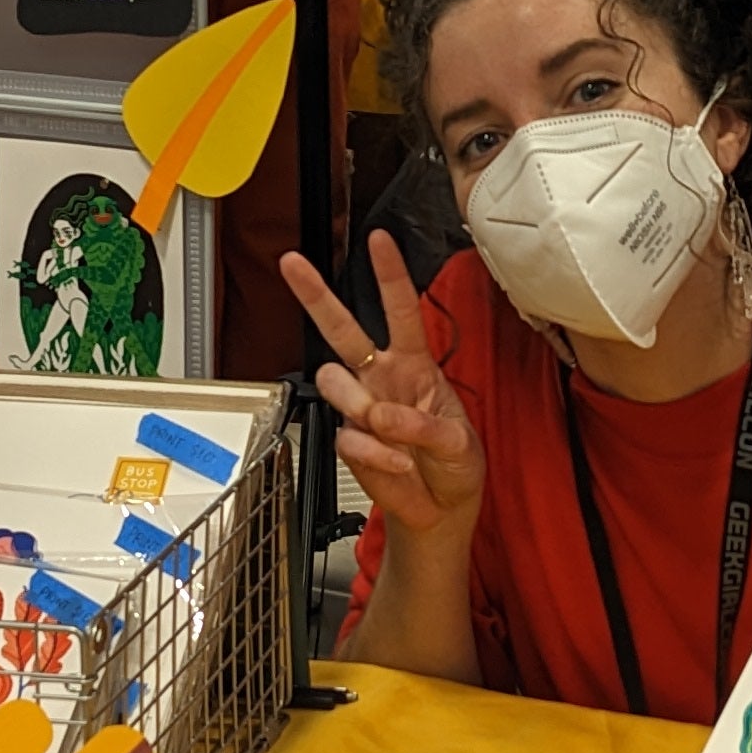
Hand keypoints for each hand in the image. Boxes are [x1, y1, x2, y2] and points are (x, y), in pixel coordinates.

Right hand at [280, 232, 479, 545]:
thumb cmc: (455, 467)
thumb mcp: (459, 443)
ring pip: (334, 382)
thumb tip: (382, 416)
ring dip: (360, 404)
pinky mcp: (348, 441)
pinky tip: (395, 463)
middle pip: (342, 328)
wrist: (440, 512)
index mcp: (416, 365)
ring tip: (386, 428)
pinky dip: (374, 453)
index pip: (402, 310)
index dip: (389, 274)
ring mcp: (361, 409)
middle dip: (315, 294)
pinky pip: (347, 437)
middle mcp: (383, 379)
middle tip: (292, 264)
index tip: (378, 240)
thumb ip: (425, 427)